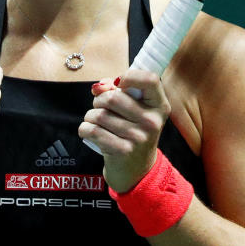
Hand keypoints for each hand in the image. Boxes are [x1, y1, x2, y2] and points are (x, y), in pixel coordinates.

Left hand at [79, 68, 169, 192]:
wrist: (137, 169)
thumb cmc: (132, 131)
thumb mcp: (134, 110)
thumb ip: (117, 91)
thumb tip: (97, 87)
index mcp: (159, 106)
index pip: (150, 79)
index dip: (130, 76)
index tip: (119, 83)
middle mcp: (152, 121)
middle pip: (113, 97)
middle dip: (99, 100)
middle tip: (101, 107)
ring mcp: (138, 137)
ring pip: (99, 114)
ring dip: (90, 116)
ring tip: (96, 122)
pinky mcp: (122, 150)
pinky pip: (92, 130)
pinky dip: (85, 128)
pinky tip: (90, 132)